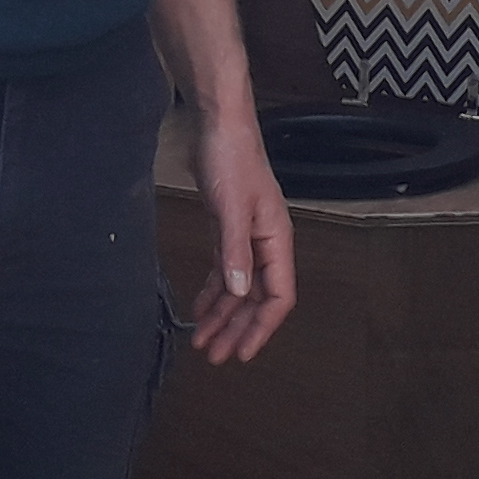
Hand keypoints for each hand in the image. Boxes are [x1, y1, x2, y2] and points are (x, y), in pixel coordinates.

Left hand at [186, 109, 295, 364]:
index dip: (261, 327)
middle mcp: (265, 242)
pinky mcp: (227, 227)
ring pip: (238, 287)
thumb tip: (238, 293)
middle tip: (215, 356)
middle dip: (237, 328)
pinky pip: (224, 269)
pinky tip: (199, 308)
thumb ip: (234, 250)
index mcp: (276, 239)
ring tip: (203, 341)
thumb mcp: (230, 206)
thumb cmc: (230, 157)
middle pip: (257, 298)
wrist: (217, 122)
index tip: (241, 352)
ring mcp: (247, 235)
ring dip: (222, 315)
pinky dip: (213, 291)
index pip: (278, 295)